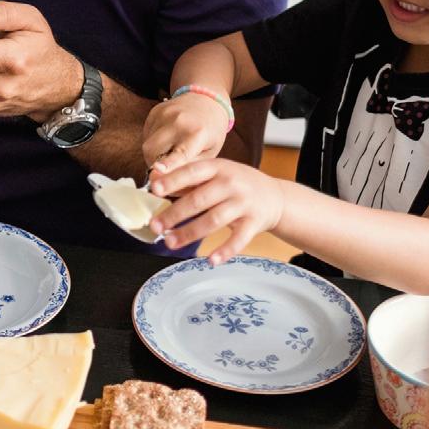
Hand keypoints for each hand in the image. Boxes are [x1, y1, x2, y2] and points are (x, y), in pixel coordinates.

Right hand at [142, 92, 230, 170]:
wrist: (206, 101)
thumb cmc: (210, 131)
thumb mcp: (210, 153)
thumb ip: (190, 167)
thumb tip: (169, 183)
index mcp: (198, 133)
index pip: (180, 153)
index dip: (167, 164)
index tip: (157, 171)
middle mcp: (179, 121)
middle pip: (153, 151)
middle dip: (155, 165)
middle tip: (166, 169)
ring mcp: (165, 114)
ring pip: (147, 144)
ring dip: (154, 154)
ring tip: (169, 151)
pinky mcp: (155, 111)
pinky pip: (146, 135)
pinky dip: (153, 142)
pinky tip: (166, 139)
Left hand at [148, 159, 283, 265]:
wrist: (274, 196)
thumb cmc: (235, 183)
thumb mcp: (213, 172)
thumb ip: (185, 176)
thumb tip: (154, 177)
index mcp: (217, 167)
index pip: (192, 172)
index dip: (173, 180)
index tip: (154, 190)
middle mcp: (231, 183)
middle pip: (199, 199)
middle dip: (174, 214)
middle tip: (154, 226)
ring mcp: (244, 203)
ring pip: (214, 220)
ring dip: (190, 233)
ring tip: (170, 242)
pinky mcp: (254, 223)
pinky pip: (239, 239)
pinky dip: (225, 251)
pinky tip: (210, 260)